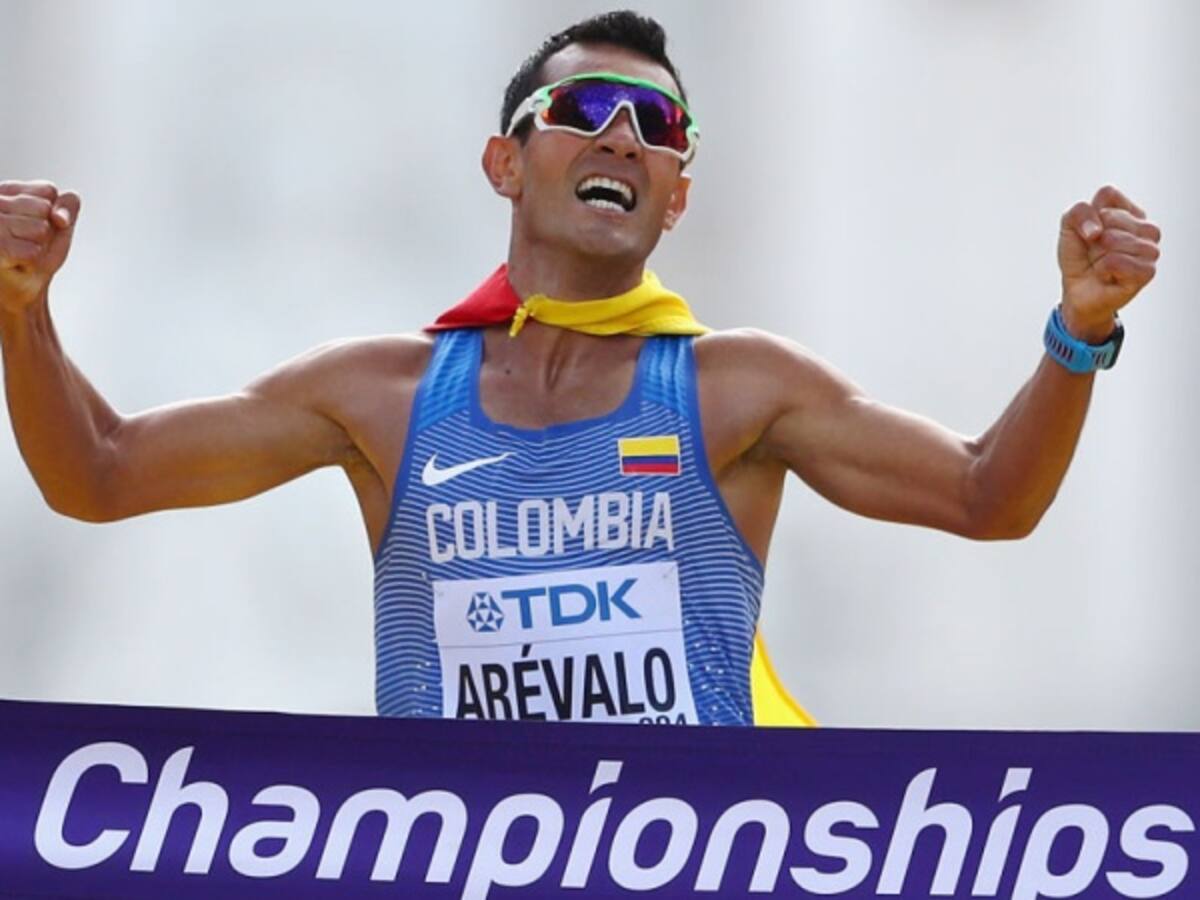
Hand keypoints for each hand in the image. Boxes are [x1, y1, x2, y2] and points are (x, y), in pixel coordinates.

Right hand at [0, 181, 80, 313]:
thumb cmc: (39, 251)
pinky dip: (31, 261)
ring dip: (38, 246)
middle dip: (45, 231)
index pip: (48, 191)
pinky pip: (32, 252)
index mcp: (5, 190)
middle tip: (26, 241)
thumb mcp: (60, 223)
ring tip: (20, 250)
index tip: (36, 224)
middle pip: (44, 210)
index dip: (52, 213)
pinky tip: (16, 263)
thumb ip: (69, 204)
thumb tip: (58, 218)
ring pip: (40, 229)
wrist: (21, 285)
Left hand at [1058, 185, 1159, 340]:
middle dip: (1092, 238)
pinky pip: (1116, 261)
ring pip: (1114, 239)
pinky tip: (1107, 275)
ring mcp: (1150, 250)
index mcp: (1131, 212)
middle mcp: (1146, 228)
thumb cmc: (1079, 257)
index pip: (1107, 194)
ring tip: (1101, 264)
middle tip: (1095, 253)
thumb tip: (1098, 231)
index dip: (1088, 215)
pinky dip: (1102, 269)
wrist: (1077, 290)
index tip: (1088, 232)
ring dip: (1098, 254)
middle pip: (1110, 217)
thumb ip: (1079, 212)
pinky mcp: (1147, 271)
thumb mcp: (1069, 227)